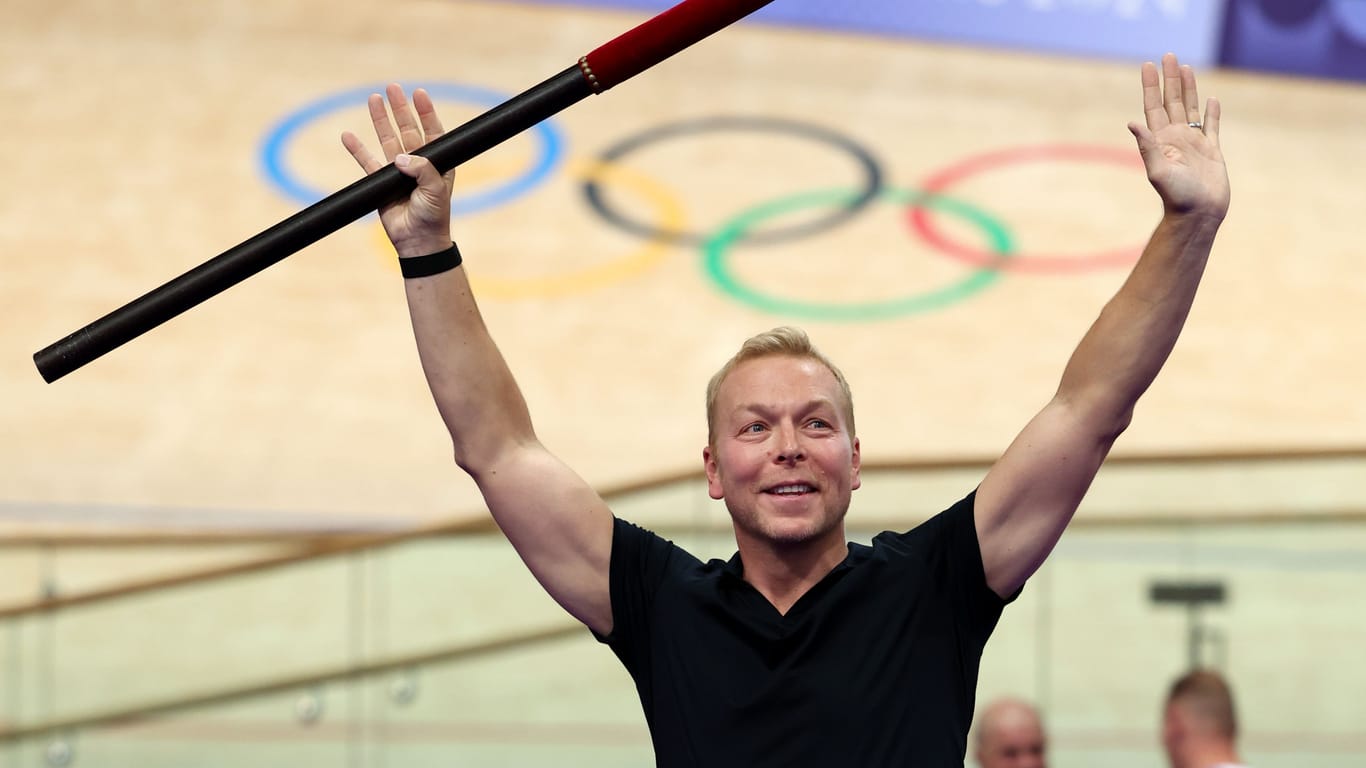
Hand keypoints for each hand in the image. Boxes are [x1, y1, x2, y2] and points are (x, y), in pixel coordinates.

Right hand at [341, 84, 454, 256]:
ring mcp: (398, 171)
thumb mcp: (436, 190)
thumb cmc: (434, 216)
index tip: (419, 93)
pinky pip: (367, 162)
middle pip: (407, 129)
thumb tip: (400, 157)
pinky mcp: (380, 182)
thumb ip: (422, 170)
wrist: (418, 241)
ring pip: (387, 139)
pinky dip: (357, 149)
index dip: (426, 112)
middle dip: (400, 109)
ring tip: (373, 98)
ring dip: (380, 120)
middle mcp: (418, 163)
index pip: (432, 131)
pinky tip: (348, 135)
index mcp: (437, 163)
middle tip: (392, 88)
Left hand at [1128, 53, 1229, 219]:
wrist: (1199, 215)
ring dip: (1188, 88)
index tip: (1148, 65)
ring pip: (1191, 108)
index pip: (1153, 106)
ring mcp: (1193, 143)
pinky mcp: (1211, 151)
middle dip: (1169, 79)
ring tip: (1185, 68)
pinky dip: (1212, 113)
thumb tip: (1132, 123)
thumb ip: (1147, 146)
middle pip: (1172, 101)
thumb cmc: (1177, 197)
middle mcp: (1175, 138)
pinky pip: (1212, 126)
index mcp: (1161, 140)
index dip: (1150, 85)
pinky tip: (1212, 99)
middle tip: (1168, 55)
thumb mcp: (1158, 171)